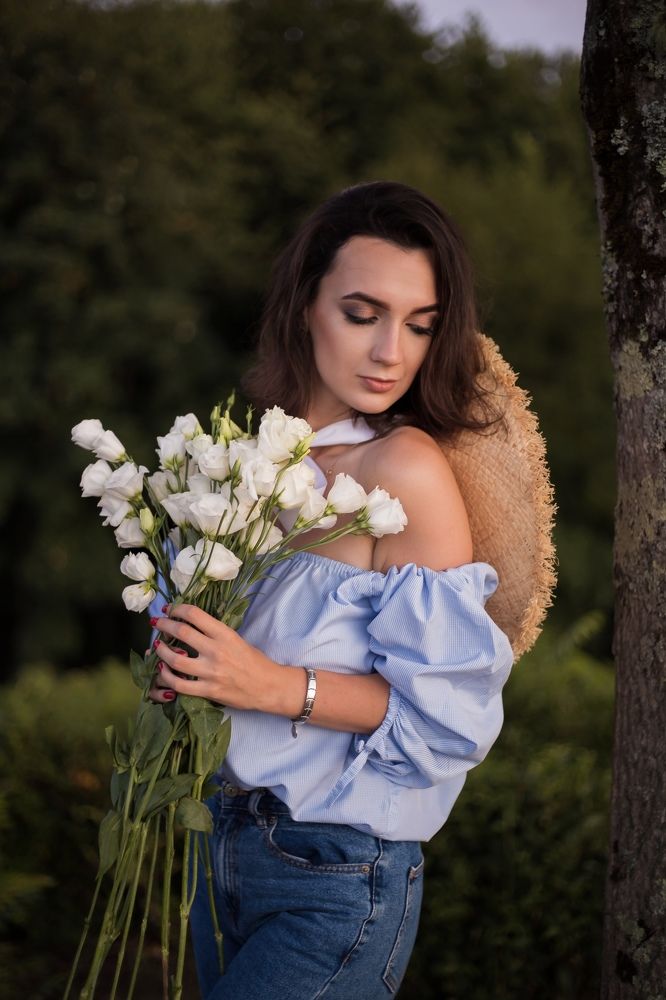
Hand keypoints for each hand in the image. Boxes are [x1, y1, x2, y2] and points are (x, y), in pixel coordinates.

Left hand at [148, 604, 277, 709]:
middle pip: (181, 632)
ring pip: (175, 660)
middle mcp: (216, 651)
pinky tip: (163, 670)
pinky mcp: (208, 690)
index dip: (178, 609)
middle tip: (157, 623)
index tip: (170, 609)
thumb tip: (191, 626)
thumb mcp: (237, 639)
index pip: (195, 615)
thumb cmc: (255, 661)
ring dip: (161, 651)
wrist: (268, 687)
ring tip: (157, 646)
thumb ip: (215, 634)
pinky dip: (167, 676)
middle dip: (164, 625)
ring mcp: (211, 672)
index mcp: (225, 634)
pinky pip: (180, 685)